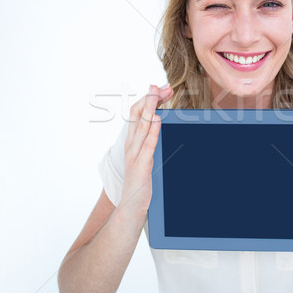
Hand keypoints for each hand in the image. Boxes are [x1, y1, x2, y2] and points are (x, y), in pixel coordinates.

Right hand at [118, 84, 172, 216]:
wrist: (130, 207)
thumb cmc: (140, 182)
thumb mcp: (145, 158)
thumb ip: (151, 142)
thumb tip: (160, 124)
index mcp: (132, 142)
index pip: (137, 113)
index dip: (148, 99)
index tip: (161, 88)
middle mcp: (131, 145)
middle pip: (138, 115)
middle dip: (150, 98)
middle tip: (162, 86)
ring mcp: (135, 155)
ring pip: (141, 126)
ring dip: (150, 108)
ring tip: (156, 95)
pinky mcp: (141, 166)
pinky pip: (148, 145)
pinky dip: (152, 131)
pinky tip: (157, 120)